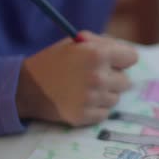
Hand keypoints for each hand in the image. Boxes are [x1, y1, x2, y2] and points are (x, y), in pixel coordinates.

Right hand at [16, 31, 137, 125]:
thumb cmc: (54, 61)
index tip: (114, 62)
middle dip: (113, 78)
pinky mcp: (85, 116)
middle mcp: (98, 77)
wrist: (26, 87)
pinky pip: (105, 113)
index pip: (132, 57)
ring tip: (84, 89)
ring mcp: (92, 99)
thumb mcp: (76, 43)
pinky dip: (96, 108)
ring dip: (105, 94)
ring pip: (116, 98)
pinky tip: (80, 100)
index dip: (122, 59)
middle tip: (93, 76)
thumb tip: (129, 54)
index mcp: (97, 54)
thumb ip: (104, 43)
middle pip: (126, 81)